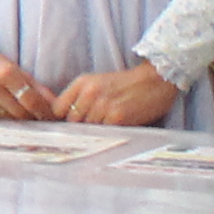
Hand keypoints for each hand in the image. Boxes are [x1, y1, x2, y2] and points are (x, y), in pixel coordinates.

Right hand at [0, 36, 49, 118]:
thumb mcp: (16, 69)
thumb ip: (37, 88)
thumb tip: (56, 106)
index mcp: (5, 73)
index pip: (31, 100)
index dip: (44, 111)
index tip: (52, 118)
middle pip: (20, 112)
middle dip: (33, 118)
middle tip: (42, 121)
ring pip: (7, 119)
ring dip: (18, 121)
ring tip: (24, 118)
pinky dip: (1, 120)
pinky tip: (4, 114)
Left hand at [51, 62, 182, 126]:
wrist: (156, 80)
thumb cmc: (127, 84)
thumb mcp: (98, 83)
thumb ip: (79, 97)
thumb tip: (63, 117)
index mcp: (82, 82)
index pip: (57, 109)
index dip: (64, 118)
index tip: (73, 121)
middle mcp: (90, 92)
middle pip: (72, 122)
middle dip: (80, 126)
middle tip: (95, 124)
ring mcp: (103, 105)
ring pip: (87, 129)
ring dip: (96, 131)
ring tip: (109, 123)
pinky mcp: (117, 116)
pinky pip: (103, 132)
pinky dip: (109, 133)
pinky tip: (118, 125)